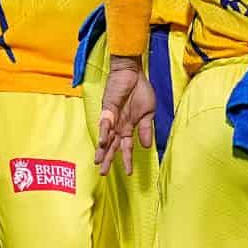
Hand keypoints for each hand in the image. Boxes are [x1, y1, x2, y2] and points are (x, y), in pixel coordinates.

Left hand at [95, 56, 155, 175]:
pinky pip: (106, 123)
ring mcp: (112, 118)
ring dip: (102, 150)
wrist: (133, 73)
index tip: (129, 173)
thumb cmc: (141, 90)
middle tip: (103, 174)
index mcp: (128, 127)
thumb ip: (146, 129)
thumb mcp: (148, 113)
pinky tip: (102, 142)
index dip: (127, 159)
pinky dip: (104, 132)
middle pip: (112, 146)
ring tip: (99, 163)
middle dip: (108, 160)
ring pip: (106, 138)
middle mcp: (118, 125)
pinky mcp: (108, 109)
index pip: (127, 147)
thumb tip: (147, 146)